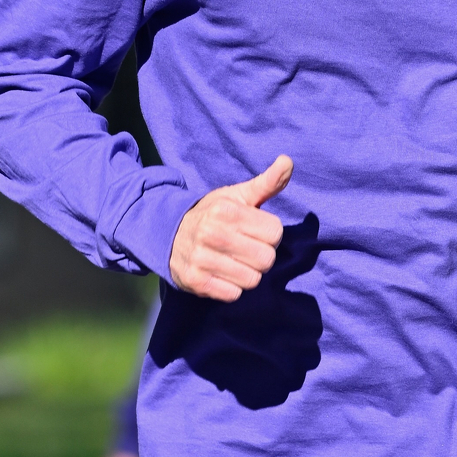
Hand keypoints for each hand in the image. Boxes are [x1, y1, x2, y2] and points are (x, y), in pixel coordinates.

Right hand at [169, 154, 292, 301]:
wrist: (168, 235)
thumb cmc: (212, 215)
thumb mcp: (237, 196)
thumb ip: (266, 183)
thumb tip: (288, 161)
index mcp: (226, 211)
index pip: (275, 233)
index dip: (268, 234)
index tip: (253, 232)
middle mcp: (212, 234)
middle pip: (266, 259)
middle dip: (260, 256)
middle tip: (245, 250)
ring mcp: (202, 259)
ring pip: (252, 280)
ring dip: (247, 274)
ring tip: (234, 263)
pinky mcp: (196, 281)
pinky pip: (234, 295)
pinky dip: (232, 288)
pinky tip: (222, 275)